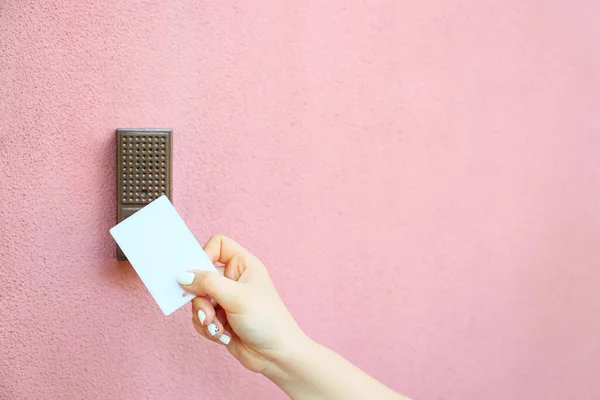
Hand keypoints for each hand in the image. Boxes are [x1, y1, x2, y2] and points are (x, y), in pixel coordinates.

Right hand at [177, 234, 308, 374]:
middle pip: (201, 275)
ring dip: (204, 316)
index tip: (199, 274)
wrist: (276, 355)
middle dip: (200, 298)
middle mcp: (234, 279)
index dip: (205, 254)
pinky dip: (207, 328)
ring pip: (197, 299)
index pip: (218, 244)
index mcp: (243, 264)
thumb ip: (207, 283)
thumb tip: (182, 276)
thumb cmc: (266, 320)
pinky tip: (222, 336)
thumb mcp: (236, 297)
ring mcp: (226, 298)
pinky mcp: (221, 318)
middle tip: (207, 312)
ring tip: (218, 329)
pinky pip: (200, 317)